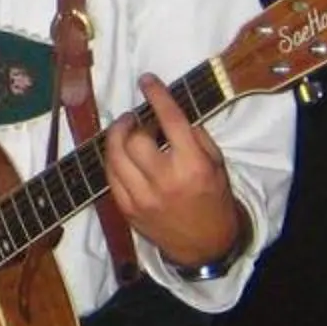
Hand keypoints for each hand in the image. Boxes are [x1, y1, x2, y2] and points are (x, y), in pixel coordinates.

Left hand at [104, 75, 243, 270]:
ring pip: (115, 155)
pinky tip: (120, 154)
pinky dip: (112, 159)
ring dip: (116, 136)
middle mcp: (165, 180)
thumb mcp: (217, 165)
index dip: (156, 95)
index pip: (170, 120)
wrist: (205, 245)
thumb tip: (169, 114)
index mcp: (193, 165)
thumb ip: (195, 138)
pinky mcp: (128, 209)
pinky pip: (110, 176)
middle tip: (138, 119)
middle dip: (133, 121)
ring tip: (125, 130)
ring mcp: (143, 197)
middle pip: (135, 138)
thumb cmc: (214, 199)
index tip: (147, 80)